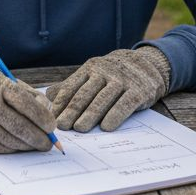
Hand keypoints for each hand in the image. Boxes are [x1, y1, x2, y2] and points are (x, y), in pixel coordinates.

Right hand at [0, 70, 57, 152]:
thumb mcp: (15, 86)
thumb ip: (35, 99)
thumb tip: (50, 122)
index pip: (23, 102)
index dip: (40, 117)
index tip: (52, 127)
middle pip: (16, 125)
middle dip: (36, 138)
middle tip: (49, 144)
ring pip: (7, 141)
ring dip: (25, 146)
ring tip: (35, 145)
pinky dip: (10, 149)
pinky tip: (17, 145)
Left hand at [48, 46, 170, 131]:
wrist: (147, 65)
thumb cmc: (113, 75)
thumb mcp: (93, 75)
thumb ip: (72, 86)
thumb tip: (48, 95)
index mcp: (90, 68)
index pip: (72, 87)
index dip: (60, 104)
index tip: (51, 118)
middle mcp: (105, 72)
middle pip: (85, 94)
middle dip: (72, 111)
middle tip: (61, 126)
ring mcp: (122, 80)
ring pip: (103, 99)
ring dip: (90, 115)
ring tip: (79, 129)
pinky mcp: (138, 91)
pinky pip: (125, 104)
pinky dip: (115, 116)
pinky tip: (106, 128)